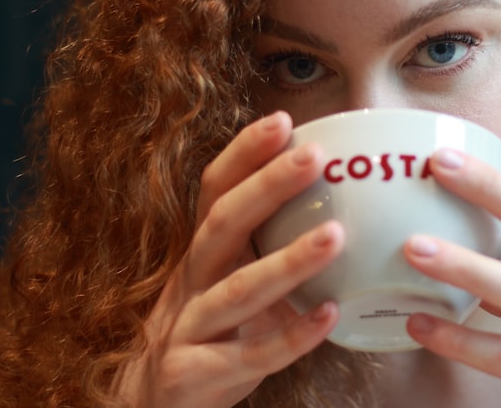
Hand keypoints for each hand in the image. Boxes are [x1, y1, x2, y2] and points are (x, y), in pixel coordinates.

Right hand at [113, 111, 343, 407]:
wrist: (157, 399)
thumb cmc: (213, 326)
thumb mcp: (231, 276)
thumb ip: (270, 241)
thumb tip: (344, 197)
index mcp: (204, 250)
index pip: (215, 189)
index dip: (244, 154)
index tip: (283, 120)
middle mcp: (191, 280)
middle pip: (223, 225)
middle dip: (266, 187)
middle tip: (313, 157)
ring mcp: (188, 327)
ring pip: (237, 290)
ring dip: (287, 263)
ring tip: (335, 237)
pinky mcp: (194, 375)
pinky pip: (248, 355)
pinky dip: (290, 337)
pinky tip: (328, 316)